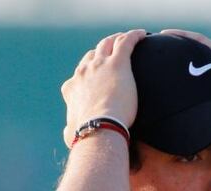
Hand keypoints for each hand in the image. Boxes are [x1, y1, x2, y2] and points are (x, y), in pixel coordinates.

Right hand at [61, 30, 146, 148]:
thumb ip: (70, 131)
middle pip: (93, 54)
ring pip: (108, 43)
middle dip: (102, 50)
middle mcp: (84, 72)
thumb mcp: (72, 134)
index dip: (89, 70)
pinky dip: (134, 36)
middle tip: (114, 51)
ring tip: (127, 39)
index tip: (97, 72)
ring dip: (117, 39)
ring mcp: (100, 65)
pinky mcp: (118, 63)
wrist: (99, 128)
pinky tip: (143, 34)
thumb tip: (67, 136)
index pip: (80, 73)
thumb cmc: (87, 136)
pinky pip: (126, 42)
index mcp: (72, 88)